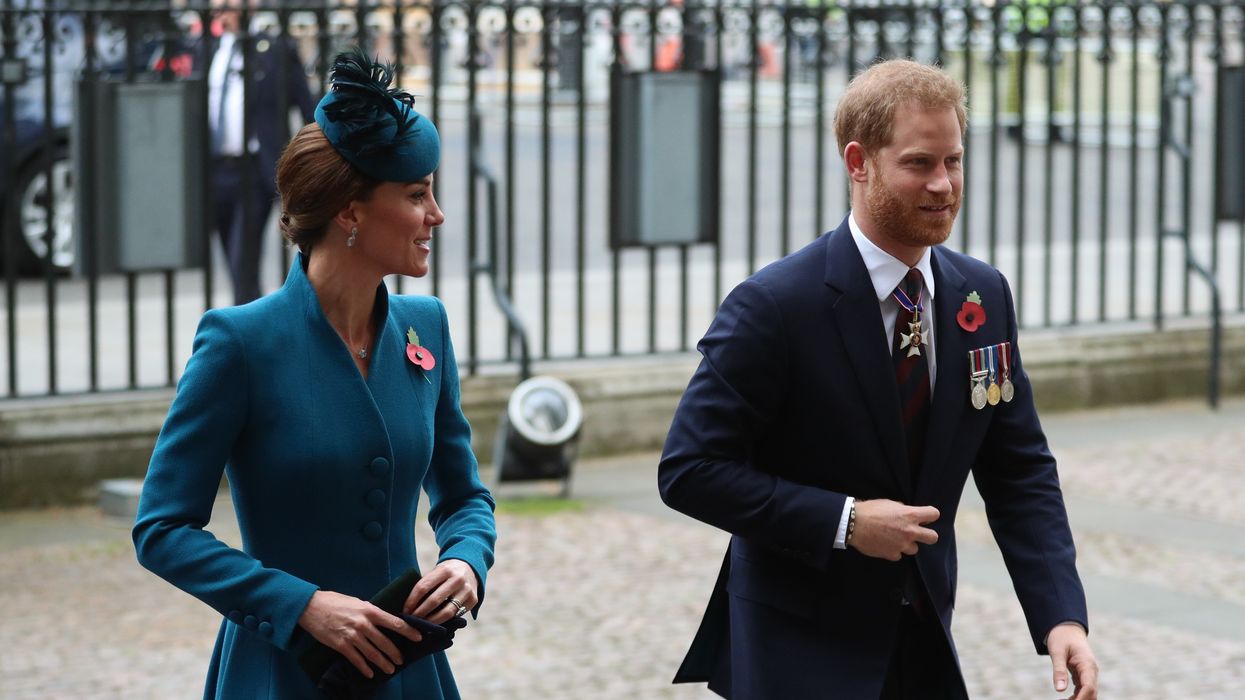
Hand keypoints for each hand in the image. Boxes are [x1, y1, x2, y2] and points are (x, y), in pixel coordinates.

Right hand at [297, 590, 422, 678]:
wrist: (311, 607)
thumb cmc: (335, 602)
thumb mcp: (357, 602)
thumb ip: (370, 612)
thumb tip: (384, 620)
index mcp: (370, 610)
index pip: (395, 622)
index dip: (408, 631)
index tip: (418, 637)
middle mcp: (363, 623)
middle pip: (385, 642)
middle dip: (395, 653)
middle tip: (401, 660)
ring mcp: (352, 635)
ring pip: (372, 653)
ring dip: (382, 663)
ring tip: (390, 669)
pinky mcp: (341, 645)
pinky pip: (356, 659)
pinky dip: (364, 668)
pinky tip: (370, 673)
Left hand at [403, 559, 478, 623]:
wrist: (469, 568)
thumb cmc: (446, 573)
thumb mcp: (437, 572)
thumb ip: (426, 585)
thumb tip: (409, 606)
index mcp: (444, 570)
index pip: (423, 587)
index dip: (412, 601)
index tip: (405, 610)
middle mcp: (457, 579)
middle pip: (434, 601)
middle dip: (420, 613)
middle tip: (412, 620)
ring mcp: (467, 590)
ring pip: (447, 612)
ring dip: (432, 621)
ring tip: (423, 625)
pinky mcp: (473, 600)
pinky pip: (456, 615)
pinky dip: (445, 621)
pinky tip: (436, 624)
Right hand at [848, 499, 939, 560]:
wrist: (853, 524)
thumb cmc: (870, 510)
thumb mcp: (890, 503)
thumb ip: (903, 510)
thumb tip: (908, 514)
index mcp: (910, 515)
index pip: (934, 514)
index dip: (930, 515)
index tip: (925, 517)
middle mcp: (910, 531)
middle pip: (933, 537)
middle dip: (927, 535)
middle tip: (918, 532)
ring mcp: (902, 544)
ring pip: (914, 549)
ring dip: (907, 544)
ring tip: (895, 539)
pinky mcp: (892, 554)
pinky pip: (898, 555)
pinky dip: (893, 551)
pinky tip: (885, 544)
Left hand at [1048, 623, 1098, 699]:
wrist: (1066, 629)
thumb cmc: (1061, 638)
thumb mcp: (1057, 652)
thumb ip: (1059, 670)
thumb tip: (1059, 690)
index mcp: (1088, 665)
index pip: (1089, 687)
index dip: (1081, 699)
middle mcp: (1091, 671)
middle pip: (1091, 693)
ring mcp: (1089, 674)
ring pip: (1088, 693)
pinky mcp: (1083, 675)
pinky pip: (1083, 690)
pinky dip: (1076, 697)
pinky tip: (1065, 699)